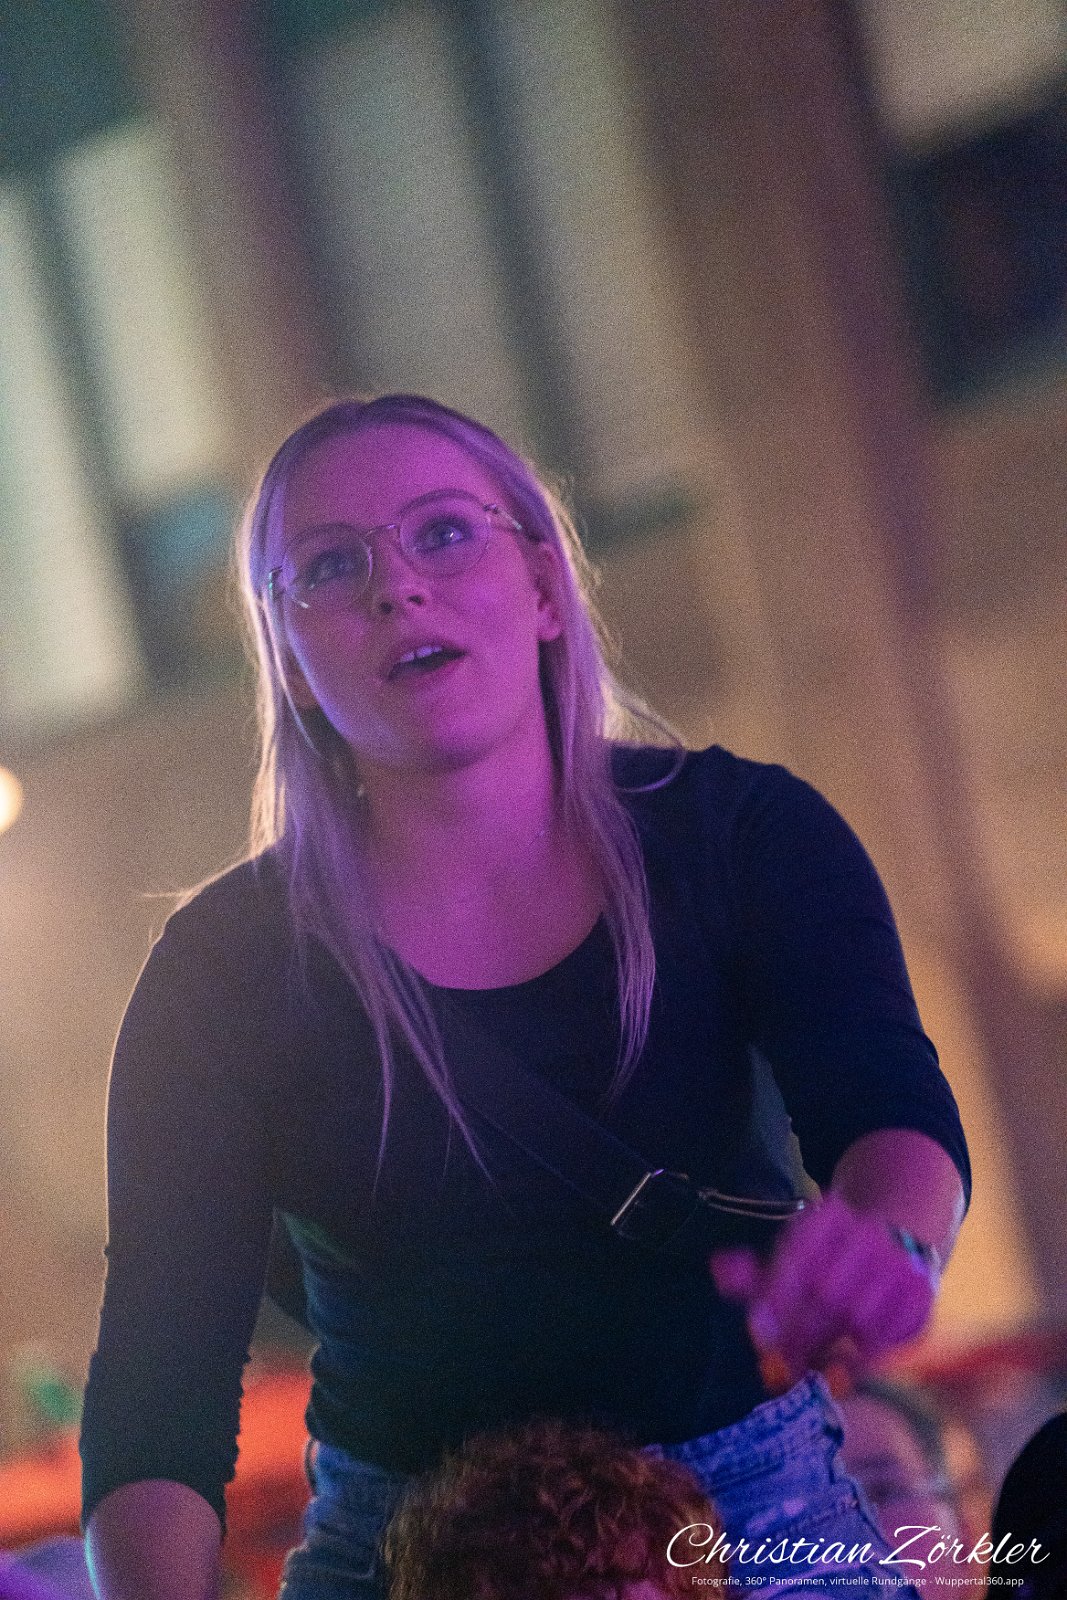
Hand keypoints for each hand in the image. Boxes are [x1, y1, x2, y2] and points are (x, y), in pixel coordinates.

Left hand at [710, 1192, 938, 1387]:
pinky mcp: (922, 1296)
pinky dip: (865, 1359)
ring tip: (807, 1371)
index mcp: (828, 1216)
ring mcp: (900, 1263)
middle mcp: (868, 1234)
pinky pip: (892, 1336)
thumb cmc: (830, 1257)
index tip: (758, 1334)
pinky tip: (841, 1371)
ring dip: (831, 1352)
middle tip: (778, 1368)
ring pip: (860, 1318)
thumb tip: (718, 1269)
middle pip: (827, 1294)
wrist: (898, 1239)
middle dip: (799, 1335)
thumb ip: (755, 1271)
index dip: (776, 1300)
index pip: (798, 1259)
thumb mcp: (792, 1254)